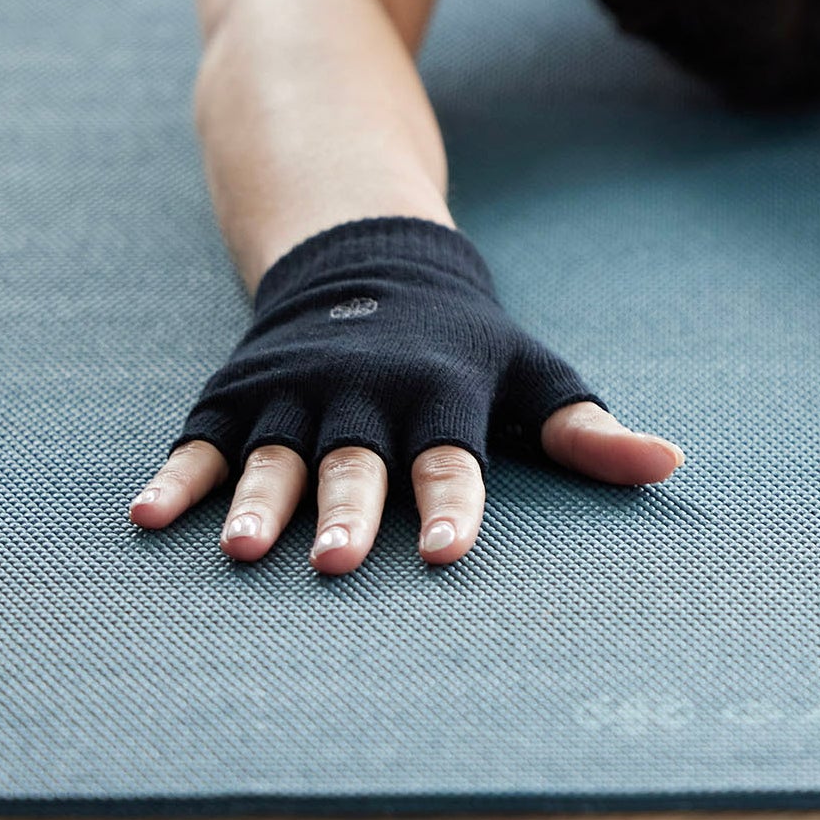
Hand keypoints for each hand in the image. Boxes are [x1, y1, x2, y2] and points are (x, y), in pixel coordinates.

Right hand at [129, 216, 681, 571]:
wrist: (371, 256)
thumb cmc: (466, 341)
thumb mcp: (532, 373)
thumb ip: (590, 430)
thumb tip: (671, 466)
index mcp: (441, 395)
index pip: (451, 460)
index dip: (450, 503)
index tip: (449, 552)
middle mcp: (366, 394)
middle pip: (356, 464)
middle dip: (348, 511)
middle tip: (339, 564)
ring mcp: (296, 393)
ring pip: (276, 456)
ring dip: (258, 501)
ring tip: (241, 551)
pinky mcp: (240, 394)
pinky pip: (202, 438)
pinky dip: (177, 474)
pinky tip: (148, 517)